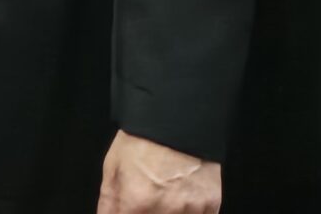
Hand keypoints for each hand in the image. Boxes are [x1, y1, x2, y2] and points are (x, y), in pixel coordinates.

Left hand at [97, 131, 220, 213]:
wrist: (178, 117)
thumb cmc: (142, 139)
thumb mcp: (114, 166)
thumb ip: (108, 202)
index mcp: (136, 203)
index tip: (131, 208)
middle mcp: (166, 211)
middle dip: (147, 212)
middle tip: (147, 201)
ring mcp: (192, 210)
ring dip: (170, 213)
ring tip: (166, 196)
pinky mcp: (212, 205)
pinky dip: (191, 213)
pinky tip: (183, 201)